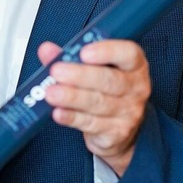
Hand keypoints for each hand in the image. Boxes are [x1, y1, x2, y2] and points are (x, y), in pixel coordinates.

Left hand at [38, 39, 150, 175]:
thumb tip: (47, 50)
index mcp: (134, 65)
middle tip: (56, 71)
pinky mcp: (118, 133)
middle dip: (80, 75)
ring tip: (50, 93)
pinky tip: (58, 113)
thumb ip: (69, 56)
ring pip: (98, 103)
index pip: (128, 53)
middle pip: (109, 80)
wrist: (118, 129)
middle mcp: (136, 88)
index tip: (83, 52)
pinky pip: (92, 124)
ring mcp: (129, 112)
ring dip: (71, 97)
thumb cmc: (104, 89)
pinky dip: (72, 117)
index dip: (106, 51)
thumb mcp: (92, 68)